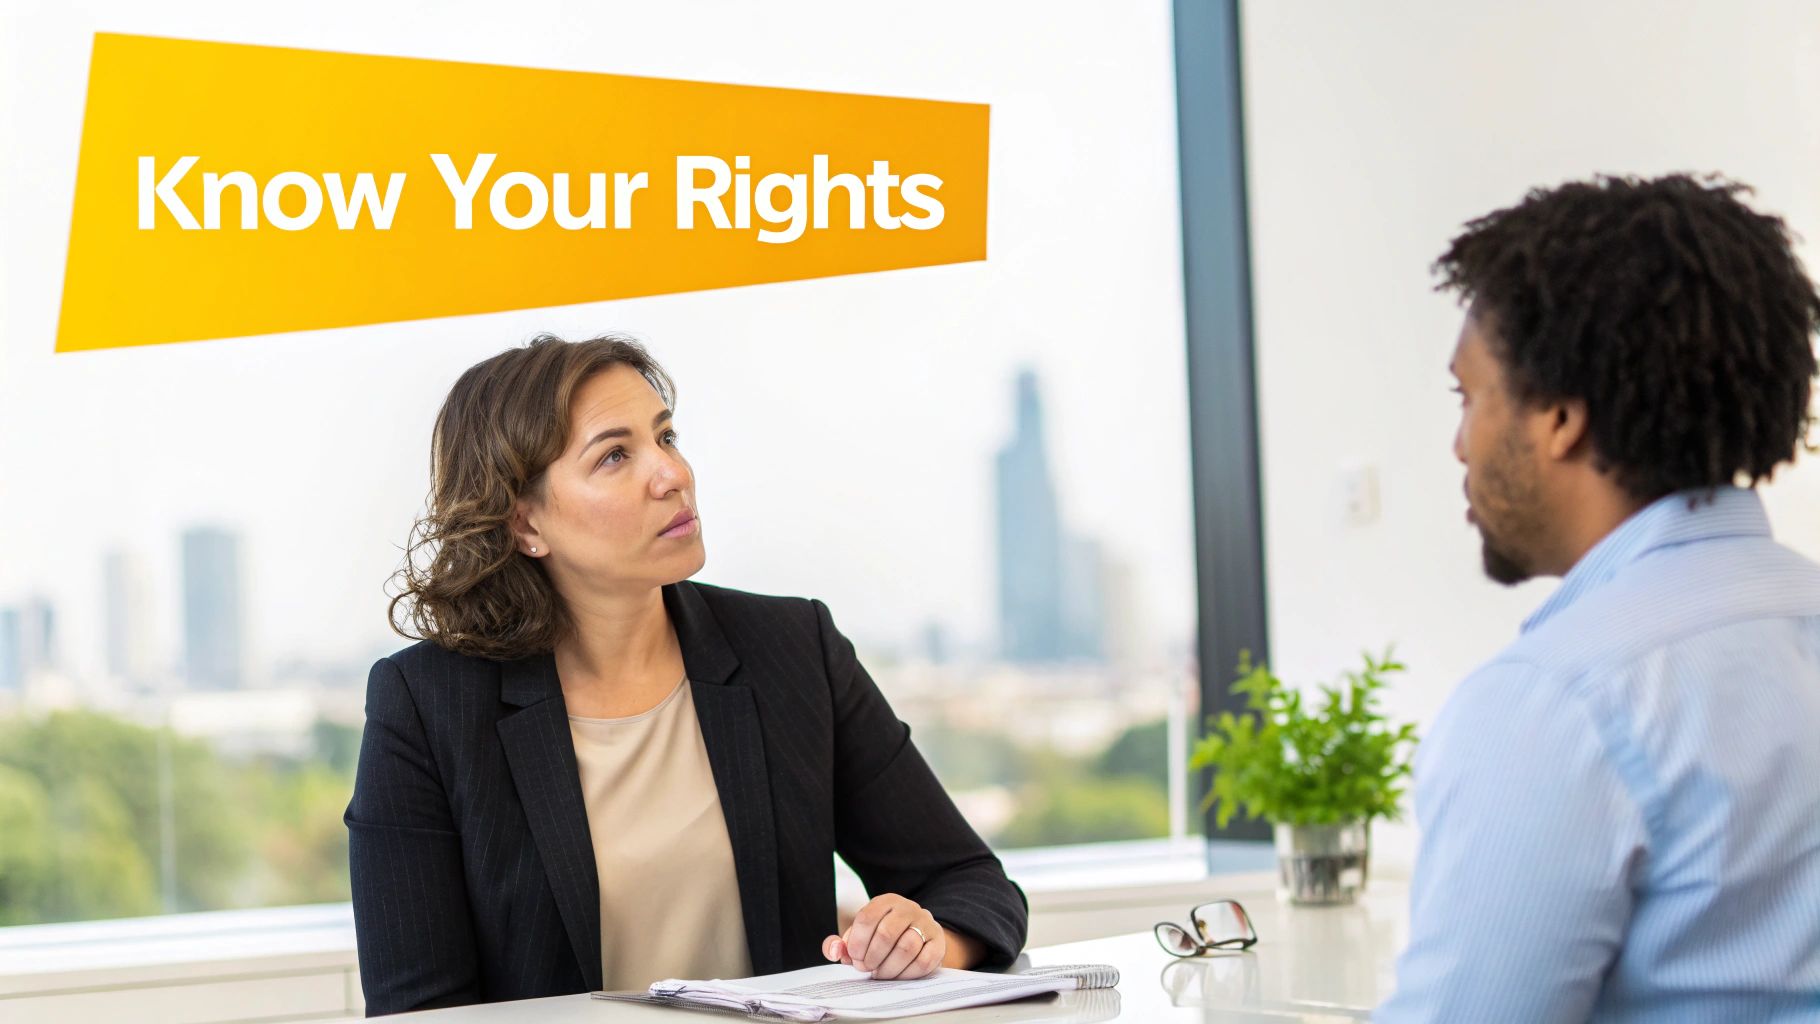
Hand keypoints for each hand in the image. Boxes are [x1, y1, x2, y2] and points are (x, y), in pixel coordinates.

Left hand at [820, 893, 944, 979]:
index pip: (867, 918)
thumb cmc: (882, 940)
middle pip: (886, 933)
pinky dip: (906, 973)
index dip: (857, 943)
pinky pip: (923, 961)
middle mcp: (908, 908)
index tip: (855, 958)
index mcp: (886, 902)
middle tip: (867, 968)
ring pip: (906, 948)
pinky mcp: (938, 943)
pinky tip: (898, 975)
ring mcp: (926, 924)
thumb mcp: (860, 937)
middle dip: (872, 957)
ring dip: (888, 968)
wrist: (918, 939)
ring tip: (880, 974)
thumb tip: (834, 951)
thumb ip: (840, 945)